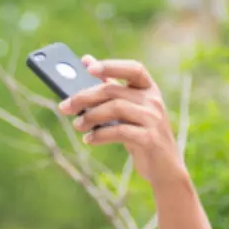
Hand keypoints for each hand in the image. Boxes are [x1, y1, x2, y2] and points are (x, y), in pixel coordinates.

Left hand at [57, 56, 185, 187]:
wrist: (164, 167)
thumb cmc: (141, 134)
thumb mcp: (129, 109)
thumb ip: (111, 85)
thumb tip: (86, 61)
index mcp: (149, 89)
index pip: (134, 69)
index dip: (112, 66)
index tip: (88, 68)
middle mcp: (154, 101)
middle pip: (114, 90)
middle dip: (85, 97)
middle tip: (65, 106)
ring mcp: (153, 119)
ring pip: (115, 108)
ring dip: (90, 117)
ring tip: (77, 125)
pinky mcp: (149, 139)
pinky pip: (119, 131)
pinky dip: (100, 135)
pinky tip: (89, 140)